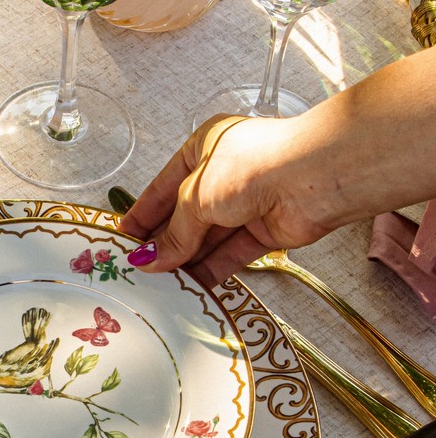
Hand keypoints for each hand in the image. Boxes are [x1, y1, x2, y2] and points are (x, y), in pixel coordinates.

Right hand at [118, 114, 341, 286]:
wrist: (316, 177)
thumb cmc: (252, 167)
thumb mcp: (197, 196)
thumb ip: (173, 233)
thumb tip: (149, 260)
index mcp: (204, 148)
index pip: (163, 187)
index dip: (142, 214)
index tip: (122, 240)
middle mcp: (224, 175)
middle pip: (184, 216)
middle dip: (162, 243)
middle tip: (135, 269)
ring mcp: (245, 204)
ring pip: (206, 239)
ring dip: (184, 261)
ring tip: (156, 285)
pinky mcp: (264, 231)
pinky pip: (229, 255)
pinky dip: (209, 271)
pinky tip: (188, 288)